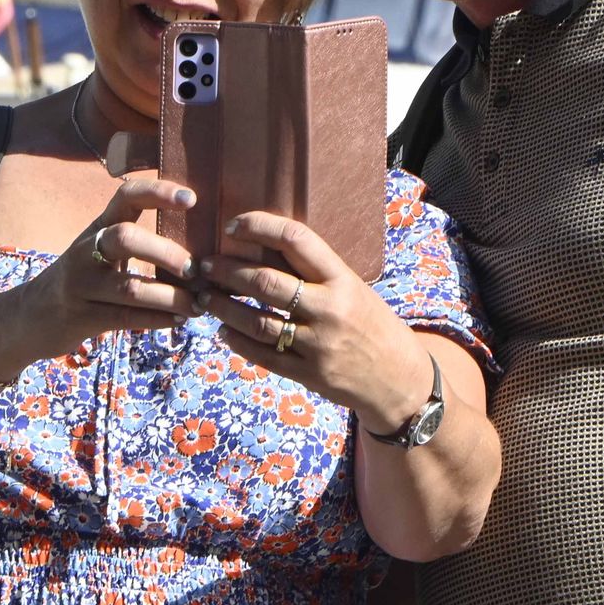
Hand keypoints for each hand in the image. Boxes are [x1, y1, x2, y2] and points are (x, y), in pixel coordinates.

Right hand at [9, 177, 199, 360]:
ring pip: (130, 287)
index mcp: (98, 227)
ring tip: (197, 306)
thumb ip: (139, 243)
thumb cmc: (81, 280)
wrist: (28, 317)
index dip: (158, 192)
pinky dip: (157, 319)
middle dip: (166, 253)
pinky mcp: (80, 317)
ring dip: (170, 297)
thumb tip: (200, 248)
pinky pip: (125, 318)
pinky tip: (177, 321)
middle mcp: (86, 250)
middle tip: (195, 270)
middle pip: (126, 237)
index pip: (126, 196)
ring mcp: (79, 284)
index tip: (192, 199)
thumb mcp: (101, 252)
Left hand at [194, 211, 426, 423]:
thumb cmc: (371, 325)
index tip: (233, 226)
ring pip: (256, 321)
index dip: (260, 227)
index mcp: (342, 279)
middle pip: (266, 282)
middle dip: (227, 271)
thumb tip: (263, 247)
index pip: (296, 239)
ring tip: (205, 298)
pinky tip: (223, 330)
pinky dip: (236, 340)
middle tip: (203, 265)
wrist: (399, 379)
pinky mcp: (309, 374)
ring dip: (223, 307)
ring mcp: (318, 344)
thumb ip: (315, 272)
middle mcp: (330, 308)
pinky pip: (262, 354)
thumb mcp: (353, 289)